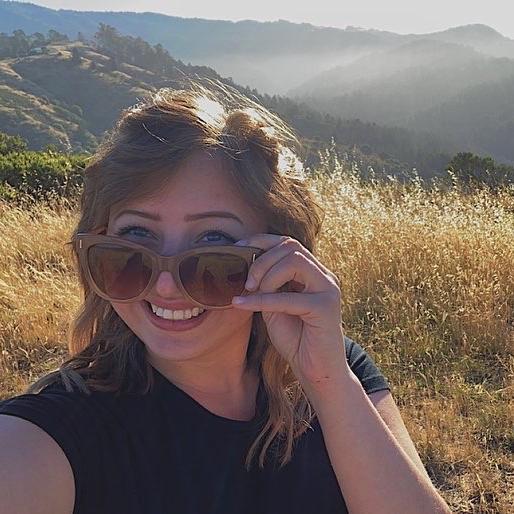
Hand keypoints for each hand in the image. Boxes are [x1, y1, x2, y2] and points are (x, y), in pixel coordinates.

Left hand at [232, 234, 350, 387]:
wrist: (316, 371)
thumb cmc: (296, 339)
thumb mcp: (274, 305)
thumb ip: (266, 285)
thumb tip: (243, 266)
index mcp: (313, 273)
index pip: (289, 242)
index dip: (262, 241)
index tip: (238, 248)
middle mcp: (324, 276)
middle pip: (291, 247)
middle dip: (262, 260)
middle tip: (246, 282)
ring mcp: (328, 290)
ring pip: (295, 261)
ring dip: (266, 275)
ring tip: (251, 292)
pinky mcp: (325, 308)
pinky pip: (288, 297)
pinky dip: (261, 300)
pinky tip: (241, 304)